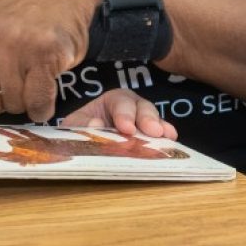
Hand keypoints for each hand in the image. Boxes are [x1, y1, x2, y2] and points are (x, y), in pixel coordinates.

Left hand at [61, 89, 177, 139]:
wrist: (83, 144)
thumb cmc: (80, 130)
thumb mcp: (74, 125)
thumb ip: (81, 123)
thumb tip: (96, 124)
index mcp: (111, 101)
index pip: (120, 102)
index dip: (124, 114)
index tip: (126, 128)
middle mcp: (131, 108)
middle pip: (142, 106)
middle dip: (147, 118)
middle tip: (153, 132)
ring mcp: (142, 123)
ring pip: (154, 118)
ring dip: (160, 127)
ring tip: (166, 137)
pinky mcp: (151, 138)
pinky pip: (161, 133)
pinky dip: (166, 136)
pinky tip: (172, 142)